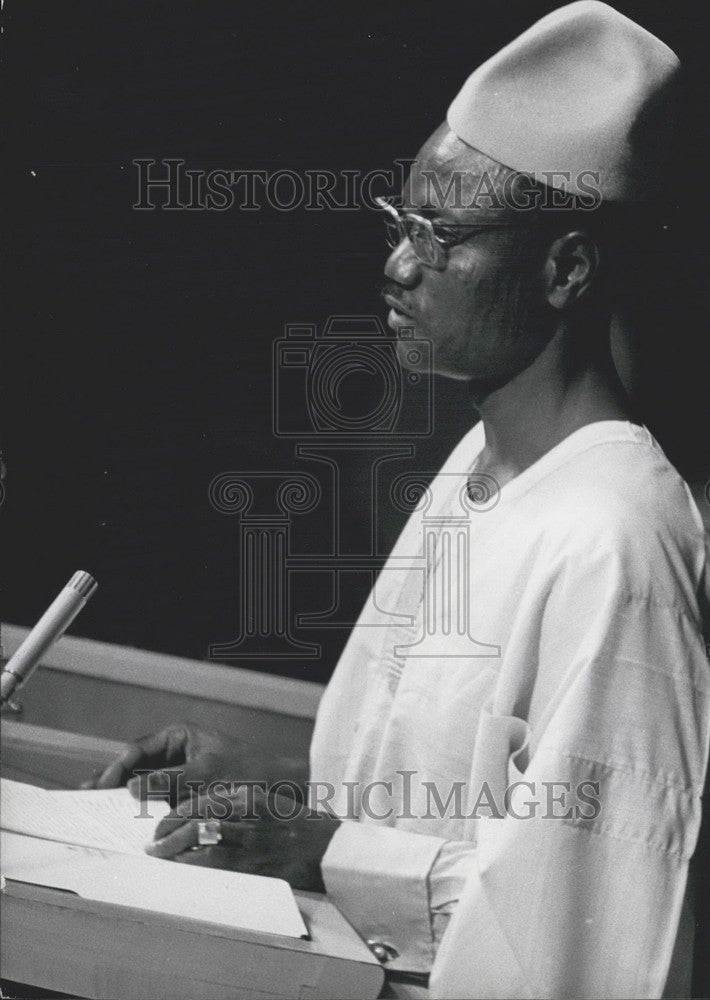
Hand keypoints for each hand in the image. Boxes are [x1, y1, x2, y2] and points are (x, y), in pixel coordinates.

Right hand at [83, 724, 247, 803]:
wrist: (277, 787)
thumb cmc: (245, 773)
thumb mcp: (205, 775)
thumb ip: (168, 781)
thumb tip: (132, 788)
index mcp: (178, 736)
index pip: (138, 749)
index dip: (117, 767)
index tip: (101, 785)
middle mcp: (174, 751)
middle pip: (135, 765)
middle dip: (112, 779)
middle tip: (85, 795)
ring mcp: (176, 772)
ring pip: (141, 782)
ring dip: (121, 794)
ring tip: (94, 805)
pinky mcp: (181, 792)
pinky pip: (155, 797)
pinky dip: (139, 806)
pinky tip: (123, 817)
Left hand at [145, 788, 339, 891]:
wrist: (329, 848)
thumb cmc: (296, 827)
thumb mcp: (268, 804)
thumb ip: (237, 806)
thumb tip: (199, 816)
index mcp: (250, 796)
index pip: (202, 800)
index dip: (177, 812)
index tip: (162, 822)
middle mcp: (248, 814)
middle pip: (196, 818)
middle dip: (169, 830)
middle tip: (152, 841)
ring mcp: (252, 839)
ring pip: (201, 840)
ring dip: (174, 848)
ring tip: (160, 854)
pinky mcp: (255, 863)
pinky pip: (216, 863)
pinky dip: (194, 864)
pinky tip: (183, 867)